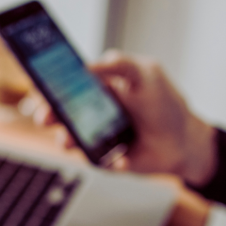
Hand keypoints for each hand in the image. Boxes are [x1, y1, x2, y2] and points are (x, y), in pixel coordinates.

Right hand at [33, 50, 218, 186]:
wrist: (184, 142)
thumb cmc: (165, 105)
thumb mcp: (147, 74)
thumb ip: (120, 64)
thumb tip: (88, 65)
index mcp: (99, 88)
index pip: (67, 84)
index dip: (51, 86)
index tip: (41, 88)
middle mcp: (93, 113)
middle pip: (61, 113)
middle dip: (49, 114)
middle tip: (45, 117)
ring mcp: (97, 137)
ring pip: (71, 139)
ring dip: (67, 140)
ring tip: (70, 142)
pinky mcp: (105, 159)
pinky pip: (96, 161)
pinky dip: (108, 161)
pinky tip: (122, 159)